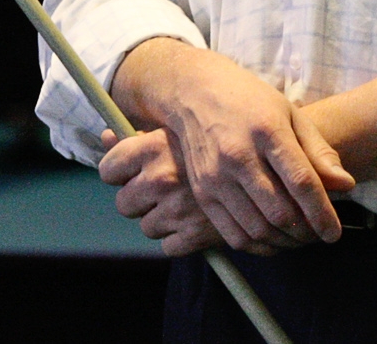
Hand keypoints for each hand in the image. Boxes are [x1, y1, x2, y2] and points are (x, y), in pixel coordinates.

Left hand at [99, 128, 228, 255]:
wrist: (270, 162)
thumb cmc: (220, 140)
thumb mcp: (180, 130)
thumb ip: (139, 137)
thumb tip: (105, 137)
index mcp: (155, 146)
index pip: (109, 169)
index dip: (117, 173)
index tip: (131, 174)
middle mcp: (162, 176)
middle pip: (124, 203)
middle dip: (139, 201)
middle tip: (162, 193)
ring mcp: (178, 207)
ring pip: (147, 227)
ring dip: (162, 221)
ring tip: (185, 206)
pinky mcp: (195, 234)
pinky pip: (169, 246)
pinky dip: (182, 239)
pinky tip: (197, 222)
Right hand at [108, 39, 353, 254]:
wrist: (194, 92)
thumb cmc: (251, 101)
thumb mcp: (291, 114)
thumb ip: (319, 151)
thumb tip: (346, 185)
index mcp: (267, 130)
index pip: (301, 182)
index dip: (322, 213)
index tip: (334, 233)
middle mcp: (239, 156)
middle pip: (280, 211)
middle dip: (306, 232)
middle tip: (319, 235)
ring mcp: (216, 177)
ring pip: (257, 228)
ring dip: (285, 242)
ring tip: (301, 239)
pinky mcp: (203, 192)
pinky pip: (233, 234)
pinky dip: (259, 246)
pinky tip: (274, 241)